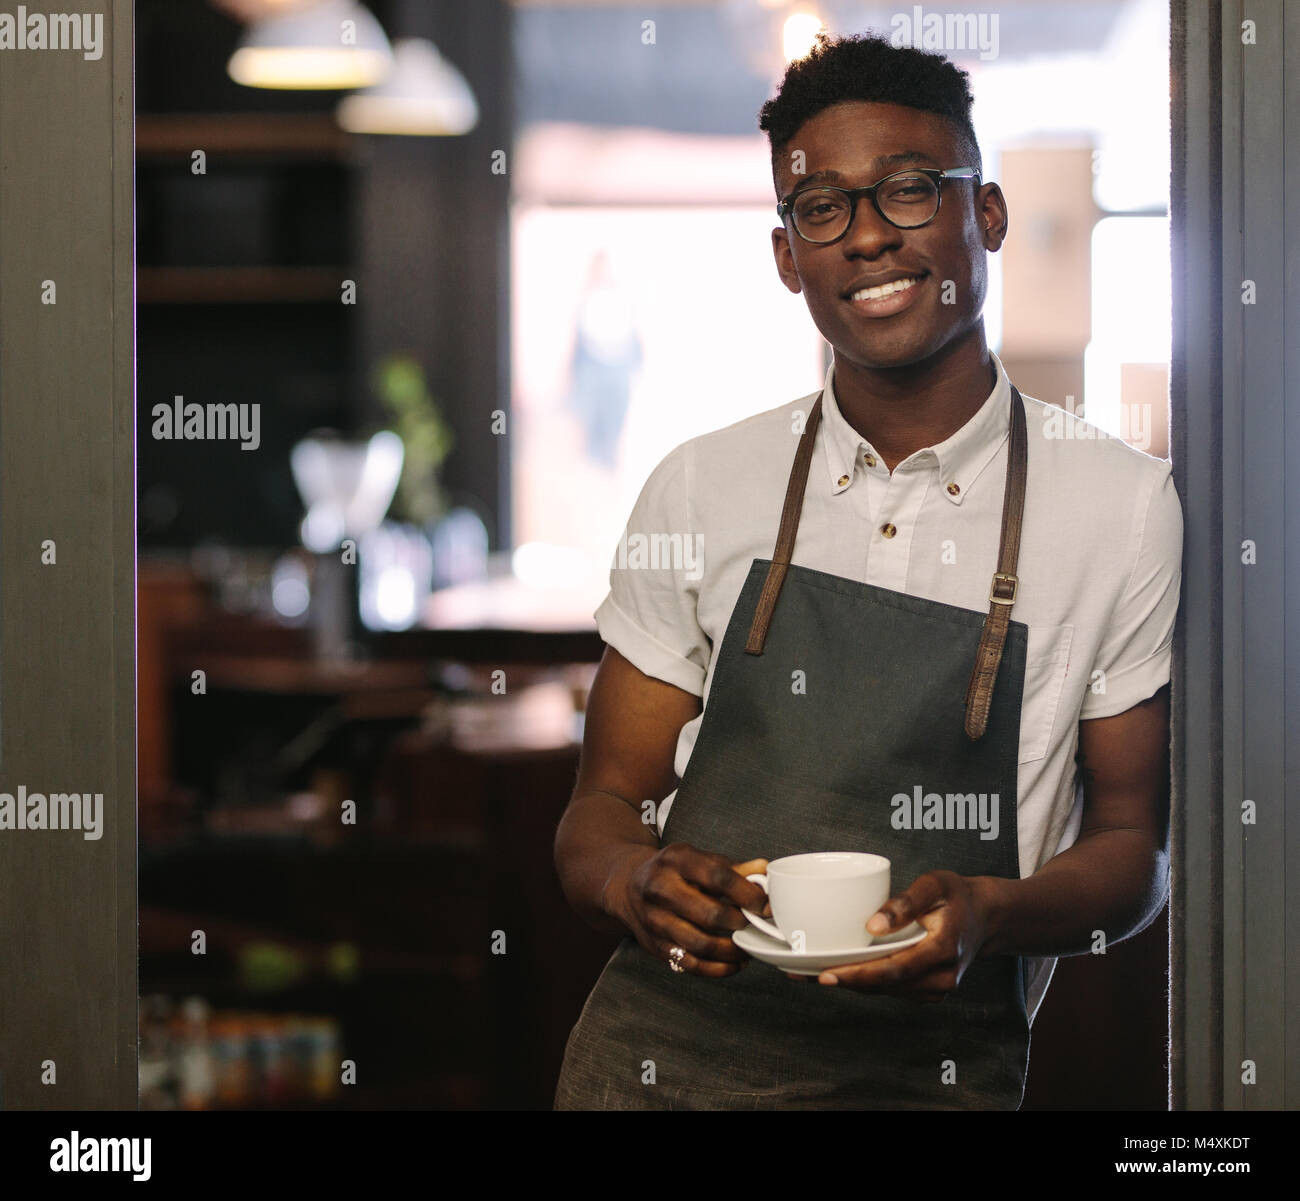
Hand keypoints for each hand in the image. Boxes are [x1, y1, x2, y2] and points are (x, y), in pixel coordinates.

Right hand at [603, 843, 768, 977]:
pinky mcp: (654, 946)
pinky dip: (718, 969)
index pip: (718, 877)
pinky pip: (691, 965)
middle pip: (710, 915)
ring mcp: (655, 920)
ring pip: (702, 944)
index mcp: (676, 861)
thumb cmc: (672, 871)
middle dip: (740, 924)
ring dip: (733, 951)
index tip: (765, 905)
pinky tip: (734, 963)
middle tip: (758, 926)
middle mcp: (661, 889)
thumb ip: (732, 868)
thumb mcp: (697, 859)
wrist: (628, 886)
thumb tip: (763, 870)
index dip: (747, 894)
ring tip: (749, 947)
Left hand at [787, 871, 994, 1000]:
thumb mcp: (935, 884)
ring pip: (887, 990)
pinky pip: (894, 989)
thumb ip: (905, 902)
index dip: (858, 975)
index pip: (894, 969)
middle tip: (803, 974)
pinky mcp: (931, 990)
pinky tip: (843, 972)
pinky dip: (868, 983)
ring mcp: (938, 988)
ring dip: (851, 983)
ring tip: (811, 973)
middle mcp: (942, 976)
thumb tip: (872, 925)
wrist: (987, 916)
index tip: (825, 974)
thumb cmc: (957, 894)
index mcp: (942, 949)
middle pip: (885, 985)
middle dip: (843, 981)